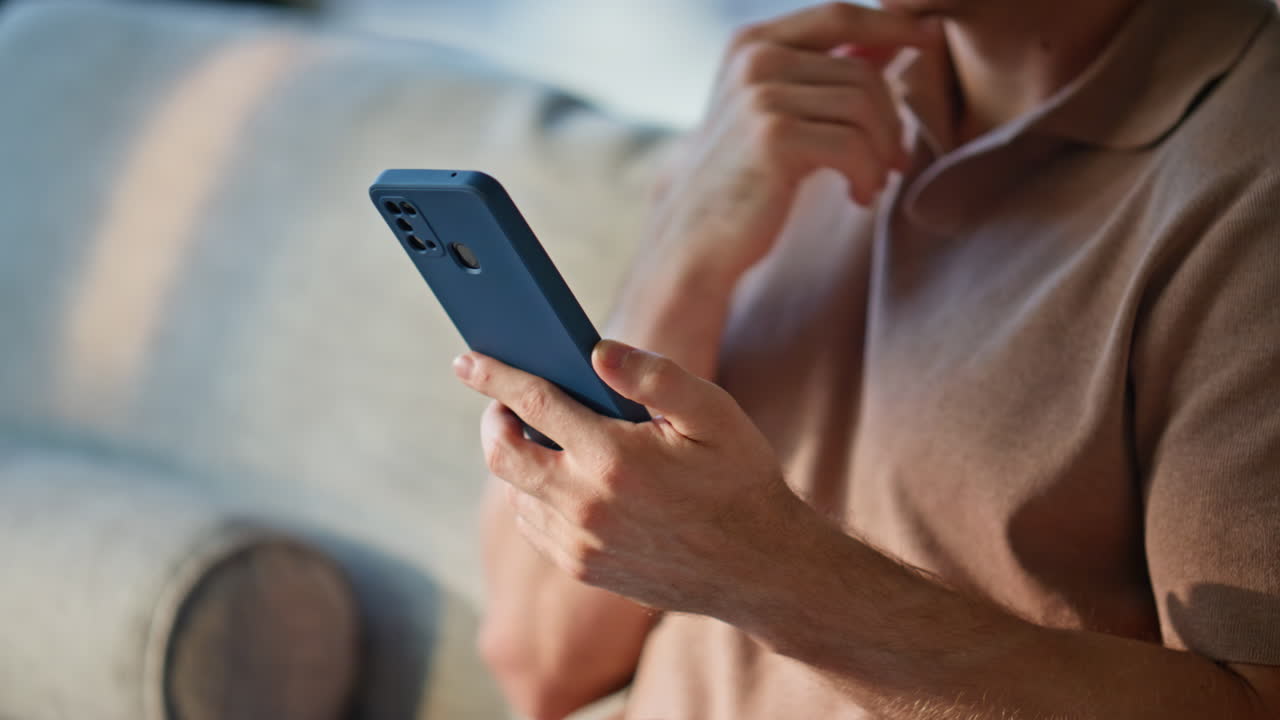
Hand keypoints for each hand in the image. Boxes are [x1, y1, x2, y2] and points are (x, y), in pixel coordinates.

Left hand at [454, 340, 813, 615]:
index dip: (494, 376)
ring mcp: (581, 544)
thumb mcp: (712, 413)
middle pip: (502, 455)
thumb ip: (654, 376)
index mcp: (614, 458)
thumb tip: (596, 350)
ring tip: (545, 438)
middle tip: (503, 403)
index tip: (466, 360)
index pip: (533, 404)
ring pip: (517, 493)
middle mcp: (586, 506)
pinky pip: (535, 526)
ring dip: (519, 460)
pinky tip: (564, 480)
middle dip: (493, 421)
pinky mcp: (583, 568)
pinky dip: (535, 497)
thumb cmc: (739, 479)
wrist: (760, 567)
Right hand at [649, 3, 929, 286]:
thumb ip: (824, 72)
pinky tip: (858, 197)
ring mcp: (761, 95)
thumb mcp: (778, 113)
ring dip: (881, 152)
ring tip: (871, 183)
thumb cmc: (743, 181)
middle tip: (893, 162)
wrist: (697, 240)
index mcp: (751, 44)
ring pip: (865, 107)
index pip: (839, 15)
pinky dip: (867, 175)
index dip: (893, 23)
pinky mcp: (774, 136)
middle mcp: (754, 60)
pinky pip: (855, 144)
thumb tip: (891, 37)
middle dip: (891, 121)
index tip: (933, 36)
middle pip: (863, 73)